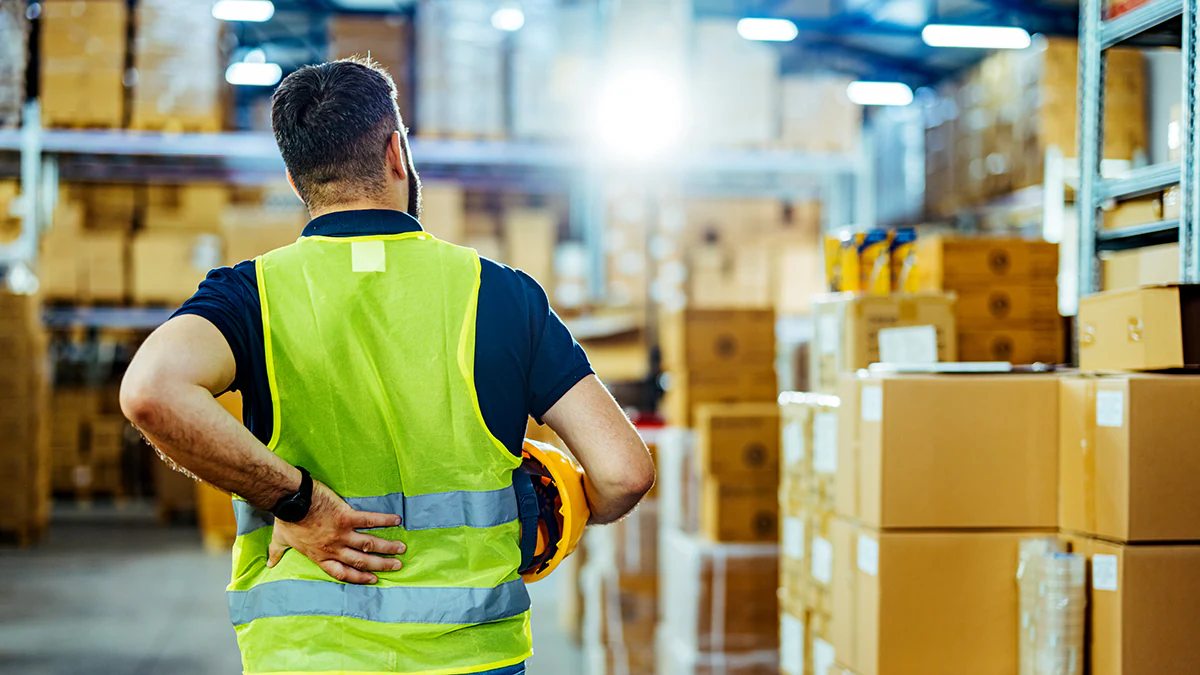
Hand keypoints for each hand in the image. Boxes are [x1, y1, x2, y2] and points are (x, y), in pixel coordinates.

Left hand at [266, 479, 405, 583]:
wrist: (291, 501)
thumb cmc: (286, 519)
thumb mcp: (280, 539)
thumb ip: (277, 552)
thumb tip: (270, 564)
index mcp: (320, 555)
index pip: (343, 572)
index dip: (359, 577)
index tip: (373, 579)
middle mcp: (334, 548)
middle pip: (361, 561)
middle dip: (380, 565)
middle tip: (396, 566)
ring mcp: (342, 533)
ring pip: (369, 544)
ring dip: (386, 548)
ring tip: (401, 549)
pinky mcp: (347, 516)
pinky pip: (369, 520)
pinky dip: (384, 521)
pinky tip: (397, 521)